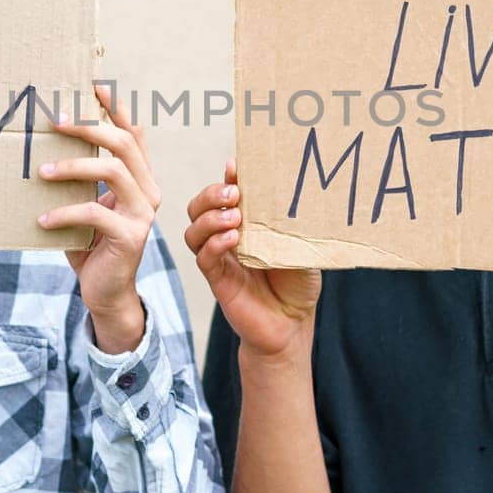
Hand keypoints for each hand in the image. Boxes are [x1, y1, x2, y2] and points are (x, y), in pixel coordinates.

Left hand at [37, 84, 159, 353]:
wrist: (106, 292)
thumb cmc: (91, 243)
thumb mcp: (86, 203)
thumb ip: (80, 177)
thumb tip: (45, 142)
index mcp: (141, 178)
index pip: (132, 133)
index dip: (115, 108)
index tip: (92, 85)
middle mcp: (149, 191)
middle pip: (124, 143)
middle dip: (89, 127)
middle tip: (54, 120)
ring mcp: (143, 213)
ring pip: (113, 170)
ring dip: (73, 166)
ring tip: (42, 171)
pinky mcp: (130, 237)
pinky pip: (95, 212)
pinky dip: (64, 213)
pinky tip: (41, 221)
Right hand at [185, 159, 321, 359]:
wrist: (294, 323)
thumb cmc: (298, 282)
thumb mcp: (297, 243)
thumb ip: (285, 221)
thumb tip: (285, 189)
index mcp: (244, 224)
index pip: (224, 194)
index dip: (225, 179)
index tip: (236, 168)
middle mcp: (226, 238)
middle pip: (198, 208)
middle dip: (210, 195)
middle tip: (234, 194)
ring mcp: (220, 259)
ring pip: (194, 231)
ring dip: (209, 219)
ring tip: (233, 218)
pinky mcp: (218, 281)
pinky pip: (204, 259)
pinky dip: (213, 245)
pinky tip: (233, 240)